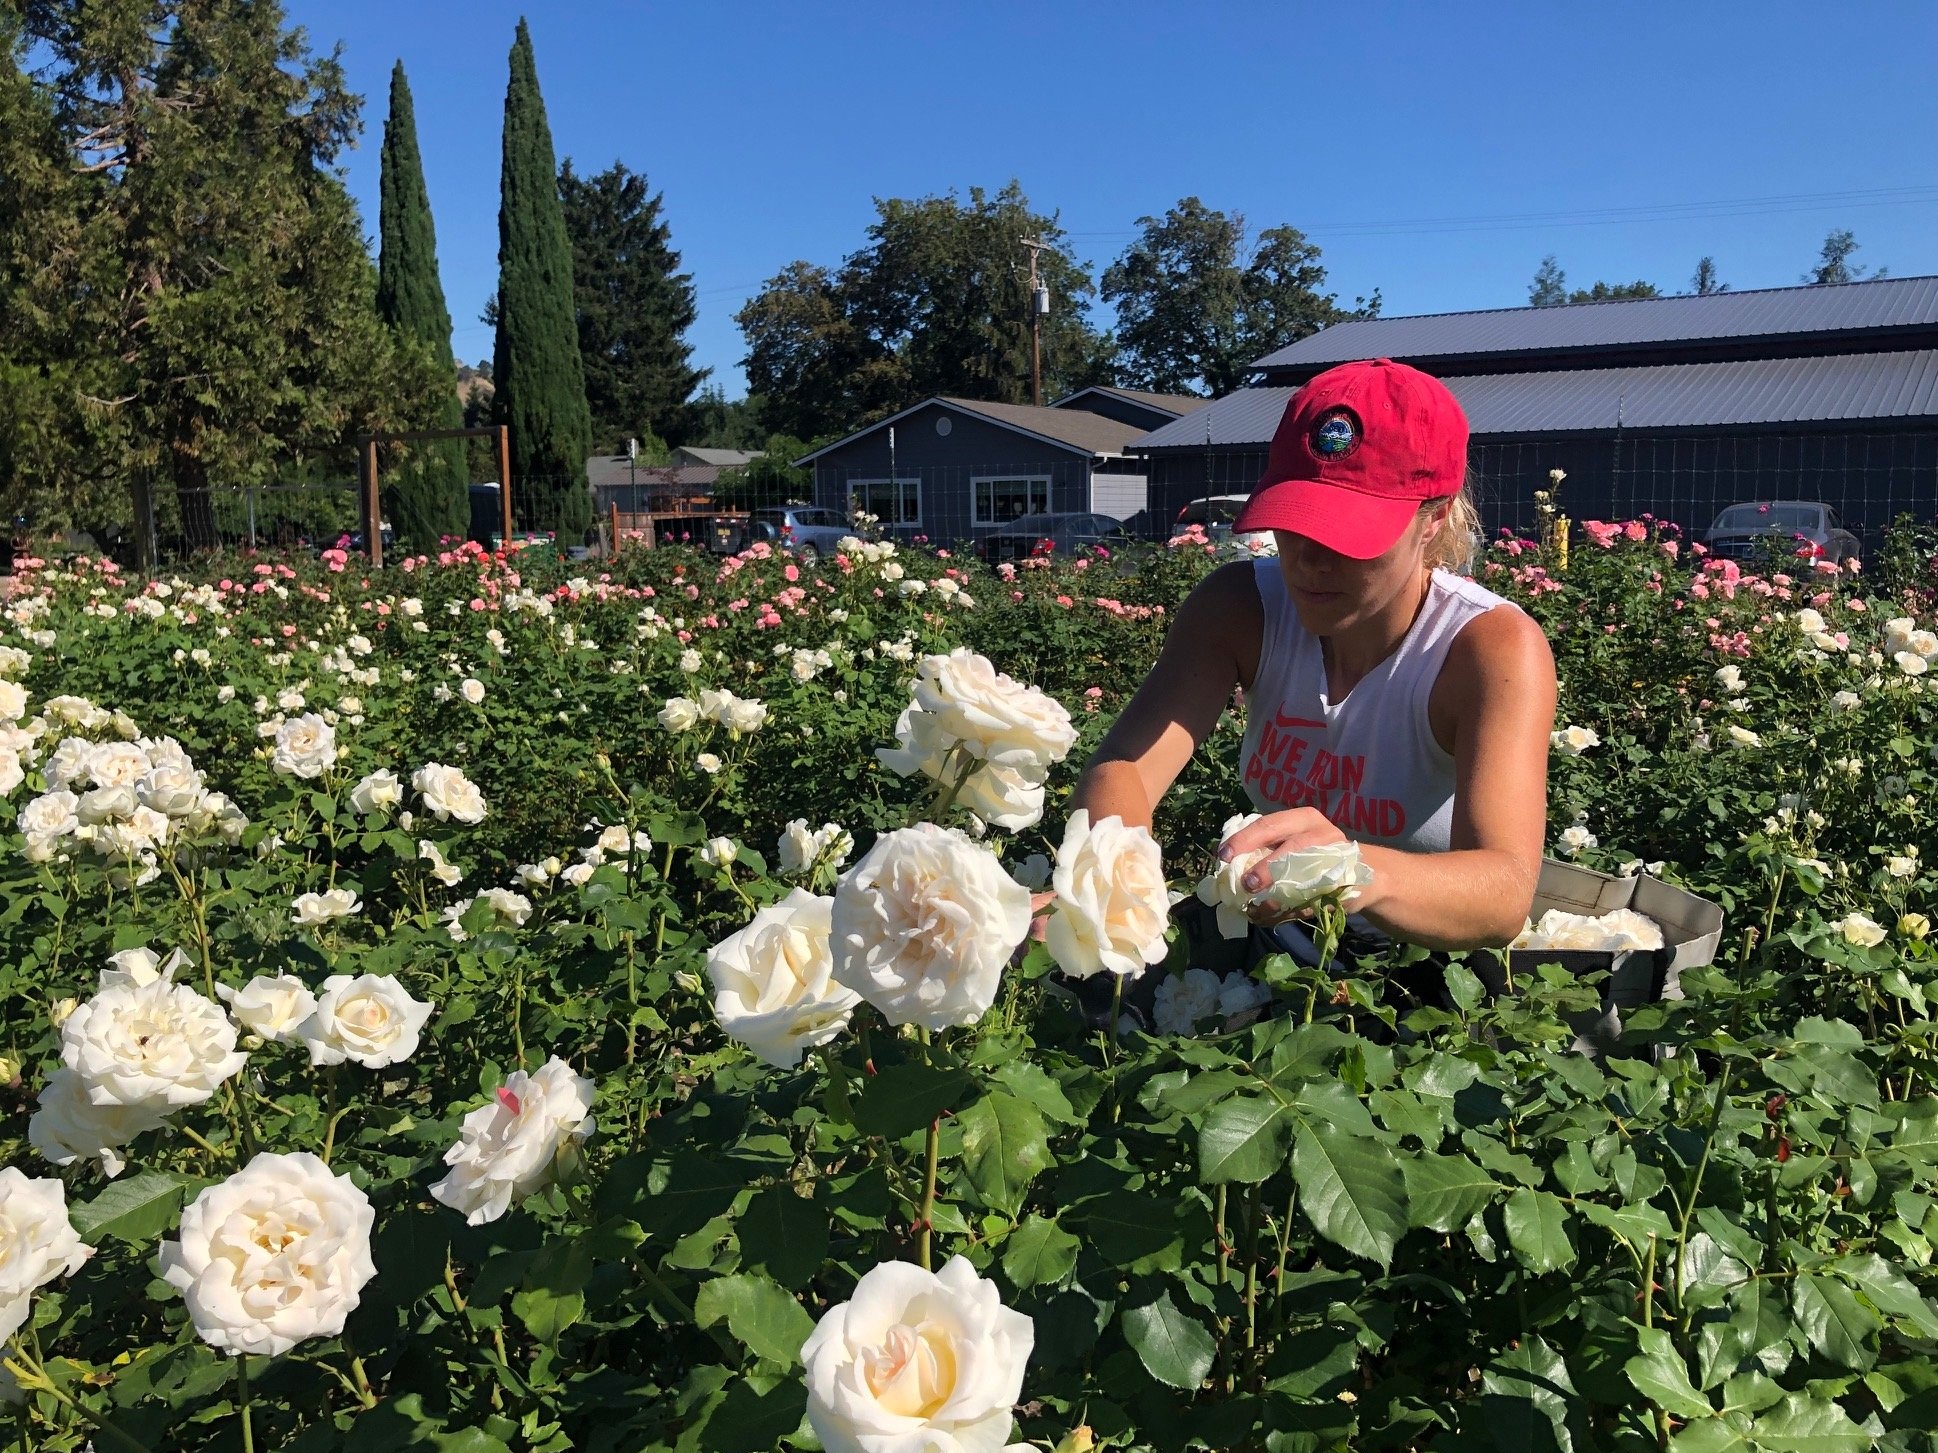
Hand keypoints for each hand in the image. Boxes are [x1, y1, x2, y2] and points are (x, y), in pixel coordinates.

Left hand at [1217, 809, 1348, 925]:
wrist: (1364, 874)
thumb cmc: (1314, 855)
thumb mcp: (1291, 842)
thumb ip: (1263, 848)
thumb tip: (1223, 863)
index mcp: (1303, 819)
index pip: (1268, 824)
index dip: (1244, 840)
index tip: (1223, 856)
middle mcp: (1323, 834)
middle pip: (1291, 847)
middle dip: (1265, 867)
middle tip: (1246, 884)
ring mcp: (1337, 860)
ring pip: (1307, 875)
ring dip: (1277, 894)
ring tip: (1257, 908)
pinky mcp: (1344, 885)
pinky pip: (1315, 899)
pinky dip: (1290, 911)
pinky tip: (1270, 917)